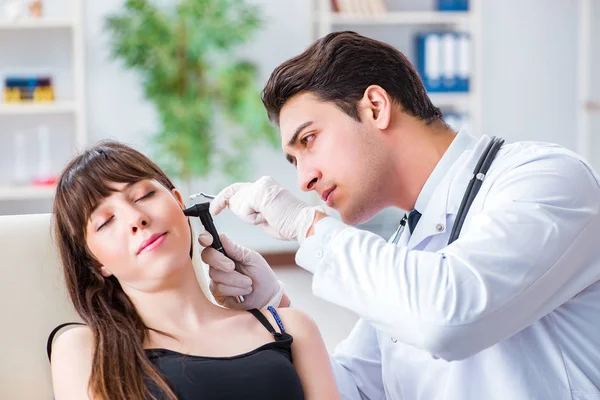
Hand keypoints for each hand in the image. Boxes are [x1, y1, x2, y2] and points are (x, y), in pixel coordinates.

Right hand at [199, 231, 282, 309]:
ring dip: (236, 280)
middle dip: (220, 261)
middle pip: (207, 256)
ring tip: (248, 283)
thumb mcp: (252, 258)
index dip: (205, 238)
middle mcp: (217, 264)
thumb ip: (236, 249)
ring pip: (215, 275)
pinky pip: (219, 288)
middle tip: (233, 267)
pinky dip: (235, 289)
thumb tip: (222, 237)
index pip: (210, 242)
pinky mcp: (217, 293)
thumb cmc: (261, 274)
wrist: (267, 295)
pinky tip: (243, 291)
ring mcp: (216, 278)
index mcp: (226, 251)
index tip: (207, 240)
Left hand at [210, 176, 325, 242]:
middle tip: (257, 217)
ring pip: (239, 204)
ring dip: (250, 217)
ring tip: (269, 217)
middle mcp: (262, 182)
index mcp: (265, 185)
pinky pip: (245, 211)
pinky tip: (268, 217)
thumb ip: (250, 207)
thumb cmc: (287, 224)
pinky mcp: (259, 193)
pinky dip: (254, 219)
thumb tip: (232, 204)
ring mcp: (261, 186)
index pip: (237, 188)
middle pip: (234, 195)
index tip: (213, 208)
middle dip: (238, 210)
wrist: (304, 225)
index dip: (223, 198)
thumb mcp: (264, 214)